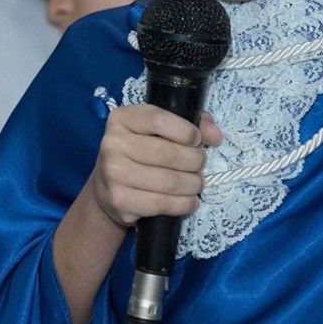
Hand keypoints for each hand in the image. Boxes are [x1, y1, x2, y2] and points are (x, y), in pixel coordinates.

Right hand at [86, 104, 223, 232]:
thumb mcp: (159, 130)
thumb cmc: (141, 153)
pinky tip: (189, 201)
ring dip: (192, 185)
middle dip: (195, 162)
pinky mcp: (119, 200)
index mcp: (122, 119)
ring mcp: (113, 173)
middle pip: (168, 154)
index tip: (197, 140)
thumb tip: (215, 135)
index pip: (158, 120)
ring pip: (169, 181)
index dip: (185, 131)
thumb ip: (191, 125)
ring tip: (196, 184)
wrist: (107, 188)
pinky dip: (183, 204)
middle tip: (199, 166)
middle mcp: (113, 143)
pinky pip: (162, 204)